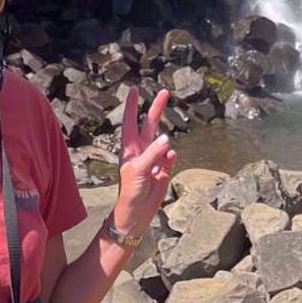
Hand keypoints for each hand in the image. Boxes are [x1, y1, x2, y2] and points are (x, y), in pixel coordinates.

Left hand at [113, 86, 174, 239]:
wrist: (136, 214)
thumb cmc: (129, 191)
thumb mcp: (138, 170)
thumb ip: (153, 153)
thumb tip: (167, 139)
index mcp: (129, 147)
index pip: (131, 121)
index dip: (133, 105)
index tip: (135, 88)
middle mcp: (141, 150)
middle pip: (150, 124)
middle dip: (157, 108)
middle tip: (165, 91)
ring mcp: (153, 159)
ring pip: (163, 141)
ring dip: (165, 142)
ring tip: (161, 160)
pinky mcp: (163, 170)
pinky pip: (171, 158)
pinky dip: (171, 158)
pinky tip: (168, 162)